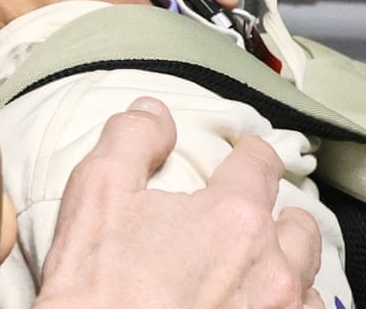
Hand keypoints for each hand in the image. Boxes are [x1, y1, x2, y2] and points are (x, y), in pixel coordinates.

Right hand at [34, 97, 322, 308]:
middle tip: (249, 212)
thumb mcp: (97, 192)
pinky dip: (285, 303)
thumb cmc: (96, 289)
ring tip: (258, 258)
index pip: (259, 164)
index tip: (244, 153)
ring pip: (306, 274)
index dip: (249, 152)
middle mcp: (267, 266)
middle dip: (274, 211)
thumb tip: (152, 113)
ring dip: (285, 259)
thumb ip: (130, 139)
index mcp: (231, 216)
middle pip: (295, 222)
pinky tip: (256, 301)